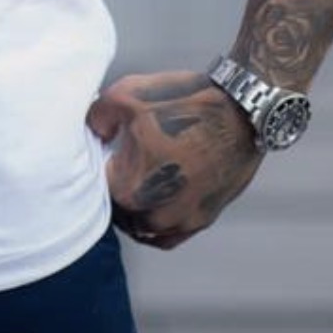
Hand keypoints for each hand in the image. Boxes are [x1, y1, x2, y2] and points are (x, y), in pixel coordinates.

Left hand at [88, 69, 259, 249]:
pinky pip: (168, 237)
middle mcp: (153, 214)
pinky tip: (153, 206)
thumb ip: (97, 118)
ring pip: (142, 228)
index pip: (96, 190)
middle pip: (118, 212)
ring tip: (137, 183)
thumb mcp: (125, 94)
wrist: (240, 110)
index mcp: (128, 187)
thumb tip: (93, 133)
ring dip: (135, 210)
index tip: (105, 154)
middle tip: (121, 166)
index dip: (98, 169)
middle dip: (116, 191)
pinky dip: (157, 227)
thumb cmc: (184, 102)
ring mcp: (180, 221)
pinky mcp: (202, 220)